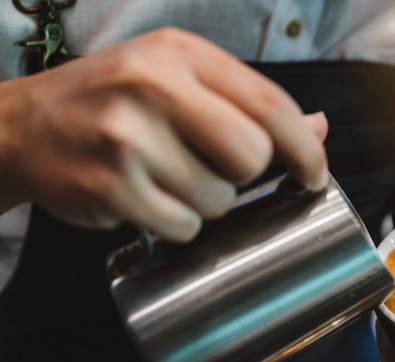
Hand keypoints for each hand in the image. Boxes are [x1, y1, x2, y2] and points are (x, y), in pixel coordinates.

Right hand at [0, 27, 327, 241]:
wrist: (24, 126)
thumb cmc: (113, 101)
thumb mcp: (178, 78)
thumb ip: (248, 102)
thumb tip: (318, 127)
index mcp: (180, 54)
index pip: (270, 104)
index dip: (305, 147)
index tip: (315, 173)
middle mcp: (153, 87)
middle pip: (251, 156)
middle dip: (245, 175)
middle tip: (214, 166)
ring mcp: (127, 139)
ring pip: (218, 199)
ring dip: (206, 201)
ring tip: (166, 177)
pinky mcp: (109, 187)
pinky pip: (182, 226)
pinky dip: (176, 223)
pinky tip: (146, 197)